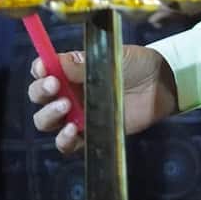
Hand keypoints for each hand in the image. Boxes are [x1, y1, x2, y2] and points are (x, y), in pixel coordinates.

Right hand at [28, 45, 178, 154]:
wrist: (161, 84)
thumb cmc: (137, 63)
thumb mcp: (113, 56)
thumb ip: (86, 62)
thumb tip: (57, 61)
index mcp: (72, 70)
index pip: (44, 70)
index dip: (39, 69)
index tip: (44, 68)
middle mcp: (69, 92)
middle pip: (39, 96)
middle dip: (41, 92)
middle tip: (55, 86)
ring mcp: (77, 114)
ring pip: (46, 121)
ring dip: (48, 115)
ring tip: (66, 106)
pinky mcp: (89, 134)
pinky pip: (67, 143)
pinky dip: (63, 139)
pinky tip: (72, 130)